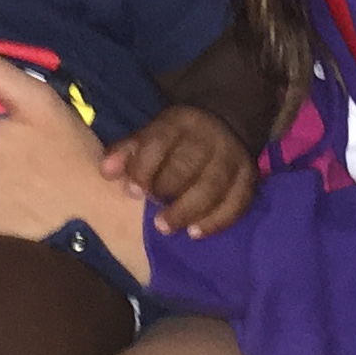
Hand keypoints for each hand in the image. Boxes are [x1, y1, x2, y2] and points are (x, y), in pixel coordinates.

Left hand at [104, 104, 257, 236]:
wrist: (225, 121)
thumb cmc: (178, 138)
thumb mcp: (152, 134)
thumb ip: (127, 152)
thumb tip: (106, 172)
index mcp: (179, 122)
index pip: (159, 142)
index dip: (143, 168)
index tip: (132, 191)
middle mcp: (208, 138)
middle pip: (187, 165)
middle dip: (165, 190)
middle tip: (149, 209)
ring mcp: (232, 157)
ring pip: (213, 186)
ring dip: (188, 210)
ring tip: (167, 227)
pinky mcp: (249, 177)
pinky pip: (237, 202)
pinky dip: (217, 221)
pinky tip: (196, 233)